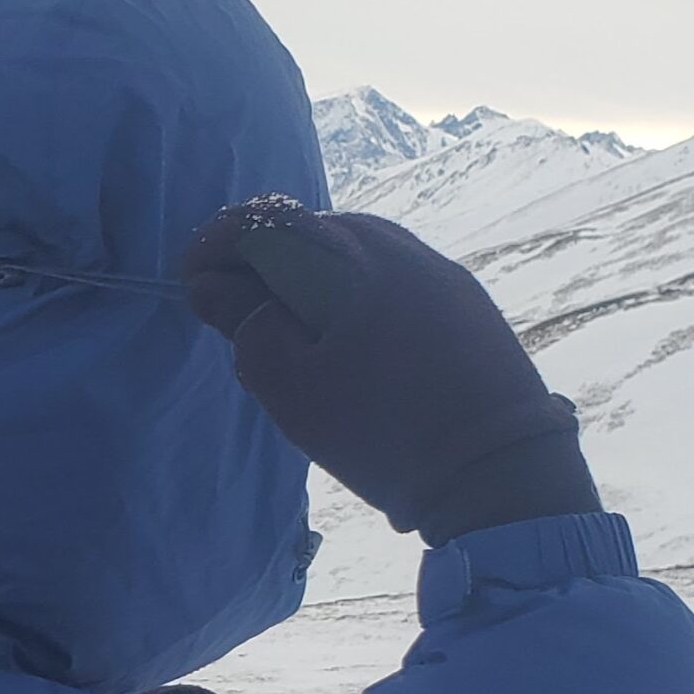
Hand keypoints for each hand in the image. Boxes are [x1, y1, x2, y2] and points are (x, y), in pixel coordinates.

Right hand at [181, 197, 600, 544]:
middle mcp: (396, 245)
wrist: (503, 470)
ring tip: (291, 327)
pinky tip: (350, 337)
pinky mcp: (465, 300)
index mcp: (347, 258)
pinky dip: (353, 291)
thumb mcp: (297, 393)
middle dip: (262, 260)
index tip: (191, 281)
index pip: (264, 223)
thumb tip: (214, 287)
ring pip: (354, 251)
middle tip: (234, 310)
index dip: (216, 245)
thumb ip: (248, 328)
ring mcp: (438, 269)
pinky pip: (391, 275)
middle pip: (310, 230)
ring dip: (310, 276)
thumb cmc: (385, 434)